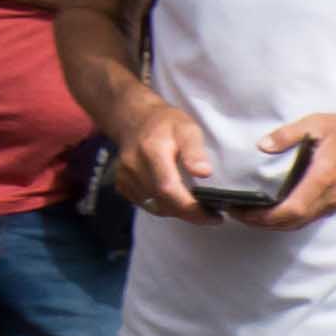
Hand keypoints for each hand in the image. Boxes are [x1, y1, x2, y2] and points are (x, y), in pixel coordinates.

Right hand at [109, 93, 212, 218]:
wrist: (136, 120)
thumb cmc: (166, 124)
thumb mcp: (187, 129)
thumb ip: (195, 150)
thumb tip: (203, 172)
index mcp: (151, 150)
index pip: (168, 188)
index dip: (191, 208)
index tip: (213, 215)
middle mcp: (133, 164)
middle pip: (162, 202)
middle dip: (190, 214)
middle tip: (211, 215)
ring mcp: (124, 175)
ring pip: (155, 207)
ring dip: (178, 212)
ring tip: (197, 208)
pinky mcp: (122, 183)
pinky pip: (145, 204)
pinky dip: (163, 207)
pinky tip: (177, 201)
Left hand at [249, 108, 335, 228]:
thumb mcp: (313, 124)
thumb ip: (286, 135)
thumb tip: (263, 146)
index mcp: (324, 178)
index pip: (293, 208)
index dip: (267, 215)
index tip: (244, 211)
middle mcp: (329, 196)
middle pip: (293, 221)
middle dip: (263, 222)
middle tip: (237, 213)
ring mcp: (332, 203)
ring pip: (299, 224)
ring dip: (273, 224)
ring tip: (248, 215)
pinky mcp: (332, 204)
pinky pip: (306, 219)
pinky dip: (285, 220)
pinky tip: (270, 212)